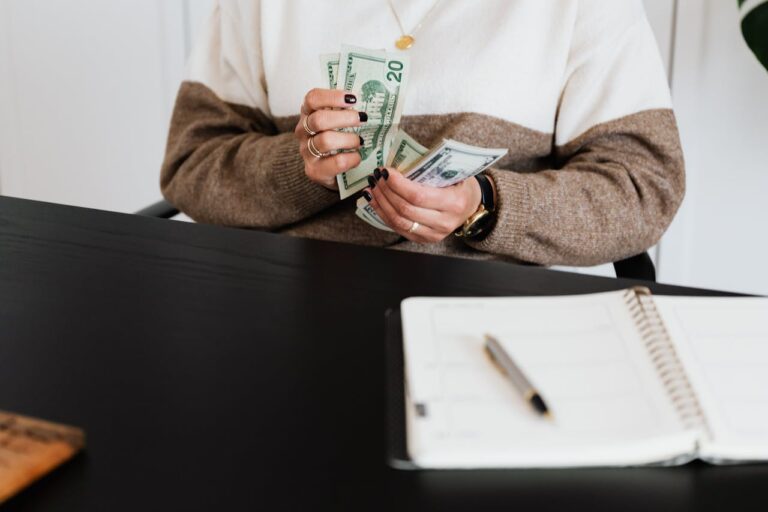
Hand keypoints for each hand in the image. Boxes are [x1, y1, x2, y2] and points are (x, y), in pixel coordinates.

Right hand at [295, 88, 367, 189]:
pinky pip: (337, 162)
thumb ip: (346, 110)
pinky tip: (357, 157)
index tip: (353, 98)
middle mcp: (303, 131)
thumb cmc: (338, 140)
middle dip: (345, 118)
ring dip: (349, 139)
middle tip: (362, 118)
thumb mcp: (338, 121)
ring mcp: (306, 151)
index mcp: (308, 113)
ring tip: (360, 141)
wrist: (331, 171)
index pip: (312, 99)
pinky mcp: (315, 170)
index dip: (332, 97)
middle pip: (319, 120)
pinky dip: (352, 158)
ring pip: (326, 140)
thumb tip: (369, 100)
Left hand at [364, 169, 481, 242]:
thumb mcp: (454, 173)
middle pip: (405, 209)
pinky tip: (375, 201)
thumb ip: (432, 169)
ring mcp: (433, 234)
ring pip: (398, 221)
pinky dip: (383, 214)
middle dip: (386, 191)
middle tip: (376, 176)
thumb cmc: (460, 185)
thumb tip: (401, 159)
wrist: (471, 206)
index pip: (418, 195)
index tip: (386, 171)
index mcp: (454, 203)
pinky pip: (397, 228)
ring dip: (381, 203)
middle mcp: (444, 222)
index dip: (397, 184)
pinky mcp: (423, 239)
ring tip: (373, 187)